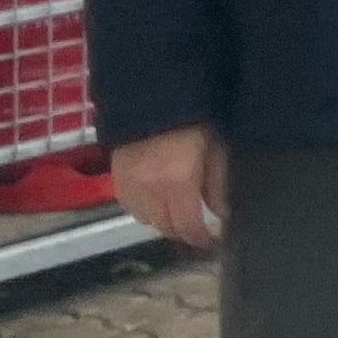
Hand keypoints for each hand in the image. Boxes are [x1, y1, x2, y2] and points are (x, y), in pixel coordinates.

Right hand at [113, 125, 227, 250]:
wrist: (153, 95)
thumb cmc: (194, 118)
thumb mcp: (216, 147)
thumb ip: (218, 183)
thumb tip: (222, 213)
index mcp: (177, 181)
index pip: (187, 225)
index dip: (201, 238)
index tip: (213, 242)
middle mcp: (148, 188)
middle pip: (164, 227)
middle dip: (183, 231)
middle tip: (199, 229)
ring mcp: (128, 183)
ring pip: (144, 219)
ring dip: (163, 220)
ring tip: (180, 213)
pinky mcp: (115, 175)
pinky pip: (129, 205)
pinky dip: (145, 208)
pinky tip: (158, 199)